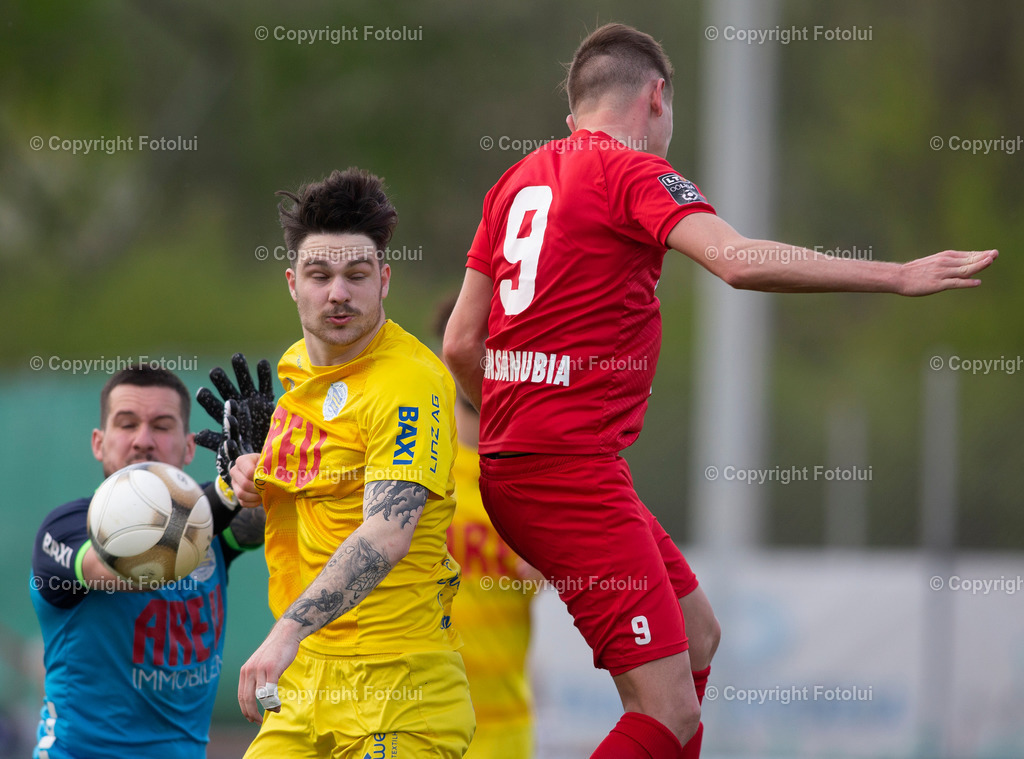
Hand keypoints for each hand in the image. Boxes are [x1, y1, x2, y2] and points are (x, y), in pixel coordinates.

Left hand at [195, 353, 275, 485]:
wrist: (265, 450)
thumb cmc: (244, 449)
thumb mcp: (228, 447)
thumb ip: (214, 440)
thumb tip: (197, 436)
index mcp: (223, 414)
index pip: (212, 404)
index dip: (207, 399)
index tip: (202, 393)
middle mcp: (235, 403)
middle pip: (225, 388)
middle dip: (221, 380)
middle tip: (215, 373)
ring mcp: (250, 399)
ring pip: (243, 381)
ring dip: (240, 369)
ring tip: (237, 358)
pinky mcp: (265, 398)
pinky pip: (264, 384)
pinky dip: (263, 374)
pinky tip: (262, 363)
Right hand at [229, 453, 263, 508]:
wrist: (264, 469)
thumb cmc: (267, 464)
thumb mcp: (268, 461)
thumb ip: (267, 466)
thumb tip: (268, 476)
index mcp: (242, 461)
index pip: (249, 472)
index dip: (259, 478)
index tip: (267, 479)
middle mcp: (235, 472)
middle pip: (244, 484)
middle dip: (257, 488)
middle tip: (267, 488)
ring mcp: (234, 484)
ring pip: (241, 494)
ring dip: (255, 497)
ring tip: (264, 493)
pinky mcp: (237, 495)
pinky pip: (243, 503)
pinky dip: (253, 503)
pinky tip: (260, 498)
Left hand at [238, 620, 302, 723]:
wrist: (285, 634)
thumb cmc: (275, 651)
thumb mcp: (260, 664)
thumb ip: (256, 678)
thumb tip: (258, 697)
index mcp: (245, 671)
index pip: (241, 696)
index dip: (245, 710)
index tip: (251, 718)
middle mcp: (249, 670)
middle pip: (247, 699)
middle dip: (252, 713)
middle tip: (259, 721)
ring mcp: (260, 669)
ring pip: (260, 697)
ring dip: (267, 708)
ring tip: (274, 710)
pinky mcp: (272, 668)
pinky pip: (270, 691)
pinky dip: (273, 701)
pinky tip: (277, 704)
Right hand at [898, 249, 997, 295]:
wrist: (898, 277)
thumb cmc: (913, 271)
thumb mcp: (931, 262)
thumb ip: (945, 263)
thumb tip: (957, 264)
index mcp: (944, 256)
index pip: (967, 255)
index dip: (980, 254)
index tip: (991, 253)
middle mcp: (945, 262)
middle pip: (968, 260)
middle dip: (983, 257)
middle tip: (995, 254)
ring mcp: (941, 273)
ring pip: (964, 269)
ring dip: (978, 265)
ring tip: (990, 262)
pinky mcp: (937, 284)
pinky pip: (955, 283)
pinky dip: (967, 282)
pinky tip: (977, 282)